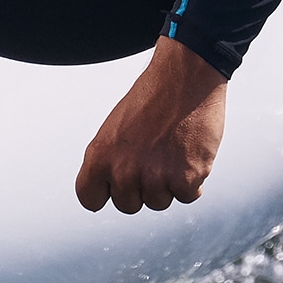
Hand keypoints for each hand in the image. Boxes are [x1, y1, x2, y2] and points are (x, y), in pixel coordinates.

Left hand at [74, 36, 226, 212]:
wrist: (185, 77)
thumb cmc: (152, 98)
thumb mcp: (114, 128)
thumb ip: (110, 161)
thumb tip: (110, 187)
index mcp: (99, 156)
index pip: (89, 198)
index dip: (105, 192)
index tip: (114, 186)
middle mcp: (123, 170)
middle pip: (127, 205)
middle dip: (140, 188)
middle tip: (152, 157)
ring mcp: (154, 177)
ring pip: (159, 202)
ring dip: (168, 183)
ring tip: (171, 150)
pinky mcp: (186, 179)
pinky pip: (187, 197)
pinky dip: (192, 180)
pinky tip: (189, 154)